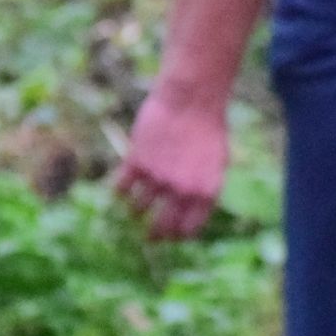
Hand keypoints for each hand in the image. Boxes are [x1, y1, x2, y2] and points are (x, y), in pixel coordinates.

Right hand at [115, 88, 229, 239]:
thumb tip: (189, 212)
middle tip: (148, 235)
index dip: (176, 236)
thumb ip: (202, 188)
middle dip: (153, 234)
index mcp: (205, 192)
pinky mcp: (138, 162)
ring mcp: (158, 177)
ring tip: (136, 203)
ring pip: (137, 208)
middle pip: (160, 227)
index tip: (169, 236)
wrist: (192, 99)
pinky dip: (119, 190)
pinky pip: (120, 188)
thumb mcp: (217, 163)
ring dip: (136, 208)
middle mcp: (181, 190)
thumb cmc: (208, 127)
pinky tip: (121, 186)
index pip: (187, 230)